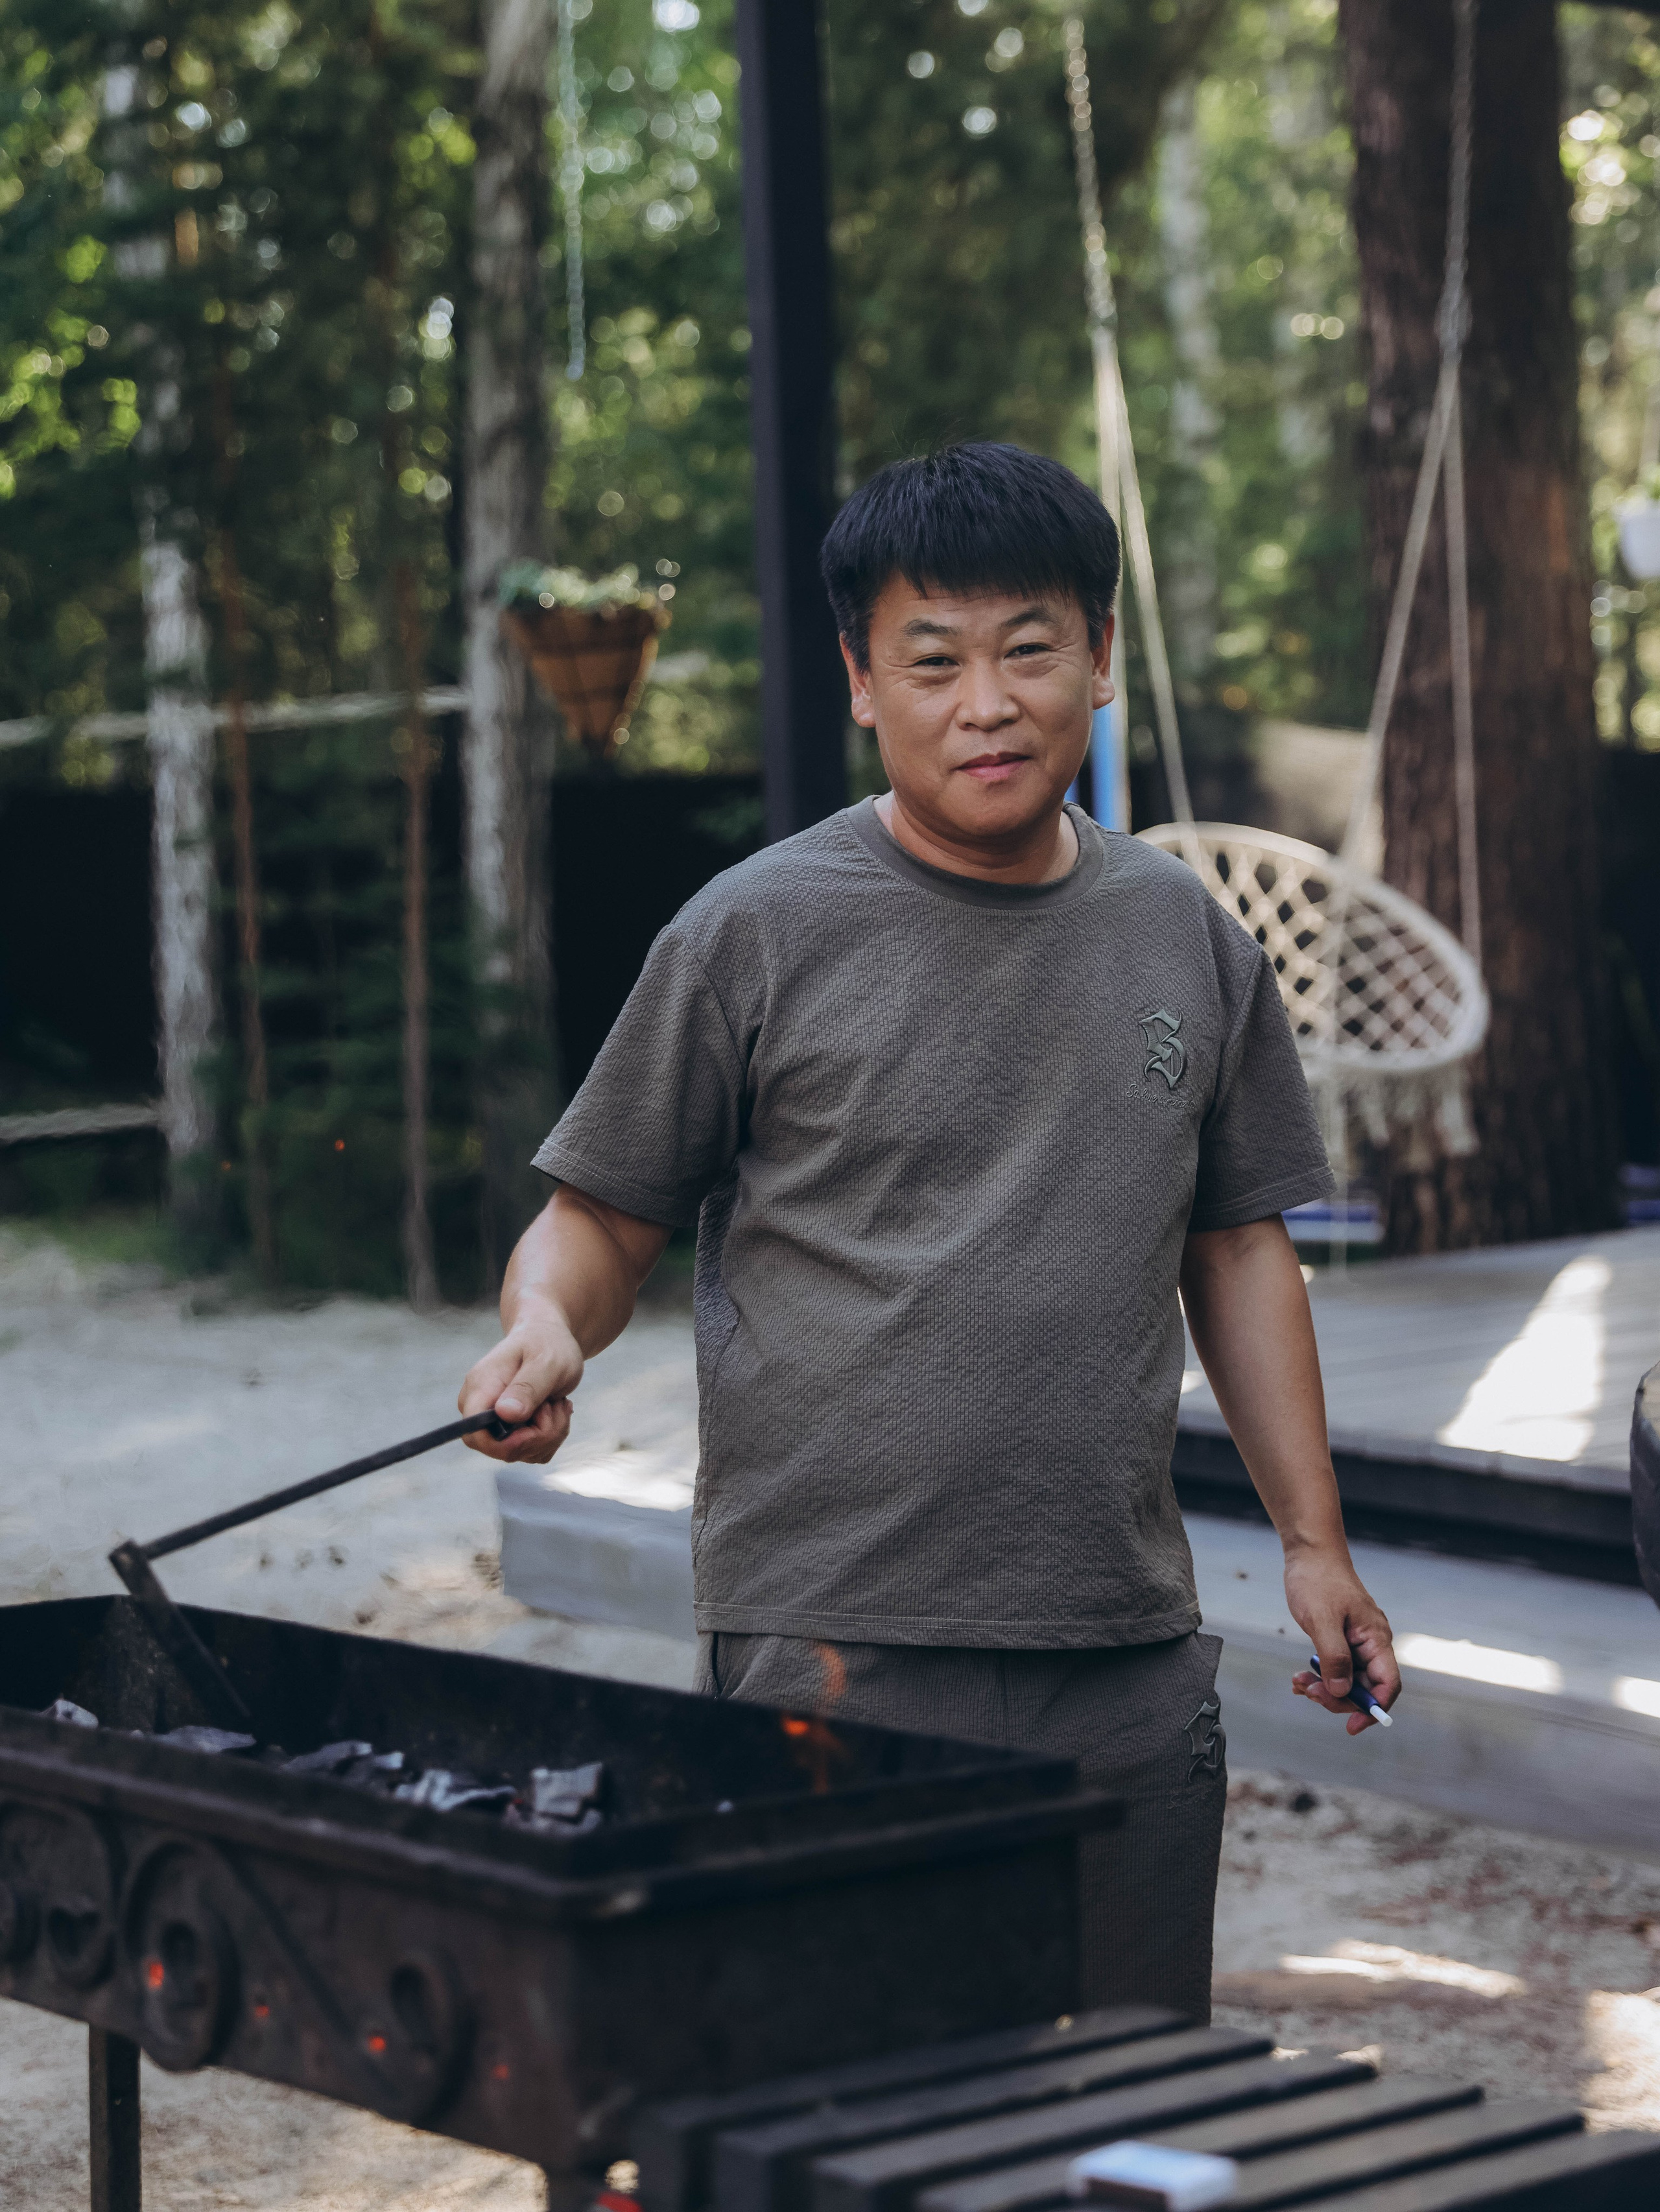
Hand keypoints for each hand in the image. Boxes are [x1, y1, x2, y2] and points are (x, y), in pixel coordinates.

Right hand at [458, 1296, 584, 1464]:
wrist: (549, 1337)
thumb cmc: (547, 1343)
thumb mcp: (546, 1362)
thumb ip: (527, 1388)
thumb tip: (504, 1414)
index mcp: (480, 1389)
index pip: (474, 1435)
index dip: (506, 1443)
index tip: (537, 1425)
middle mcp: (480, 1408)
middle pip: (501, 1450)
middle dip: (539, 1436)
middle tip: (556, 1406)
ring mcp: (494, 1421)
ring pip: (521, 1453)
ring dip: (550, 1434)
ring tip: (557, 1403)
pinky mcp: (511, 1430)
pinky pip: (531, 1451)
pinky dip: (551, 1436)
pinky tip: (555, 1410)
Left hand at [1284, 1545, 1399, 1733]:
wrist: (1309, 1554)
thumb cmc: (1318, 1580)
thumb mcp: (1322, 1619)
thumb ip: (1334, 1657)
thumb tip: (1342, 1692)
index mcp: (1376, 1639)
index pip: (1387, 1684)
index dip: (1373, 1708)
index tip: (1350, 1725)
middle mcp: (1371, 1643)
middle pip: (1366, 1687)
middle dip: (1339, 1698)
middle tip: (1310, 1693)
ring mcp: (1356, 1642)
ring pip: (1347, 1680)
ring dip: (1325, 1688)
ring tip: (1299, 1684)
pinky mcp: (1340, 1639)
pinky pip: (1335, 1667)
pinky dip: (1319, 1676)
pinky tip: (1300, 1678)